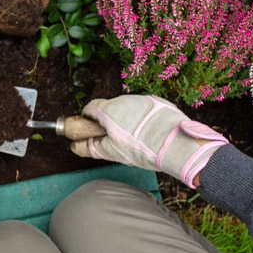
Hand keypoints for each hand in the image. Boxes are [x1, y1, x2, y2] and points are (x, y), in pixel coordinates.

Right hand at [66, 95, 228, 187]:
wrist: (176, 144)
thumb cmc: (142, 149)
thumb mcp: (112, 152)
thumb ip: (91, 147)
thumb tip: (75, 145)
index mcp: (109, 110)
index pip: (90, 107)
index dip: (88, 118)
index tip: (92, 129)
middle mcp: (123, 100)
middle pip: (109, 107)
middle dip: (109, 121)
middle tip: (116, 139)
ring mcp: (142, 100)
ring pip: (127, 108)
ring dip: (126, 119)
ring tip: (137, 138)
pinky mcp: (158, 103)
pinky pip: (144, 109)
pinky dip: (143, 118)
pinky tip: (150, 133)